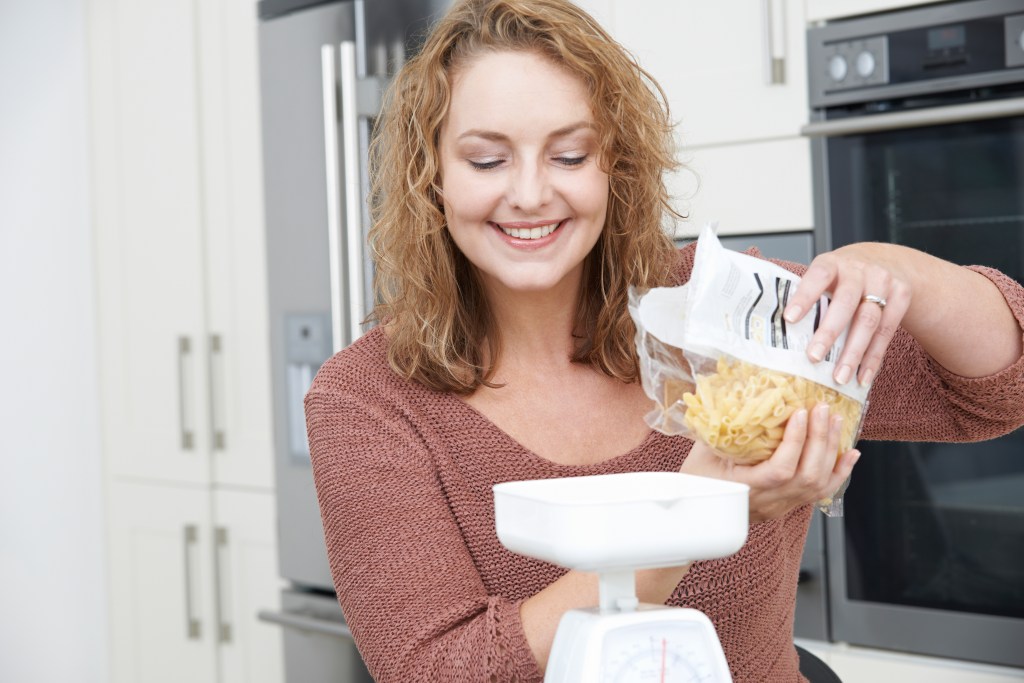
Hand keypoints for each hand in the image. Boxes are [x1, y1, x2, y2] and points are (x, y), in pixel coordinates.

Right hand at [680, 403, 860, 523]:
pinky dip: (839, 472)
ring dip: (831, 451)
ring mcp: (782, 506)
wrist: (698, 516)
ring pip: (818, 485)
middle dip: (820, 440)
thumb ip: (719, 430)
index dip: (795, 443)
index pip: (779, 471)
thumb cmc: (696, 484)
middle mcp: (769, 502)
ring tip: (835, 422)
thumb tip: (733, 397)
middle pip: (806, 476)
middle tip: (823, 410)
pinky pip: (821, 493)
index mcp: (745, 489)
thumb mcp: (701, 454)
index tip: (800, 414)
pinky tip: (850, 454)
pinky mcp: (789, 506)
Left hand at [783, 244, 911, 386]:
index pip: (818, 276)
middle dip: (830, 332)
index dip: (804, 297)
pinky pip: (887, 332)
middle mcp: (860, 270)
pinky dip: (874, 358)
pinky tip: (862, 377)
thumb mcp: (826, 275)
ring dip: (854, 353)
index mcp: (833, 263)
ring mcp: (884, 282)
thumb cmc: (842, 276)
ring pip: (869, 321)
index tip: (789, 319)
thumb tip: (777, 331)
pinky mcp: (902, 296)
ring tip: (839, 377)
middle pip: (847, 302)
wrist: (886, 261)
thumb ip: (808, 296)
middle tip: (813, 358)